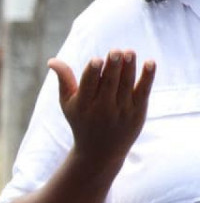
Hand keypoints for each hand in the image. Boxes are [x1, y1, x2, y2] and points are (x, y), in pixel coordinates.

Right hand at [48, 49, 154, 167]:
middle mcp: (102, 109)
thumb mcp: (67, 103)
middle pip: (109, 84)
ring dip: (129, 67)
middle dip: (113, 67)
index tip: (97, 59)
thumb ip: (63, 80)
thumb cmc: (81, 121)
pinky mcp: (137, 112)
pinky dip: (147, 77)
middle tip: (116, 50)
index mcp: (83, 105)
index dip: (93, 72)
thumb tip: (52, 60)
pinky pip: (143, 92)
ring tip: (129, 52)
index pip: (88, 86)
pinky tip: (150, 62)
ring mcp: (121, 111)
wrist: (101, 151)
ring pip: (126, 85)